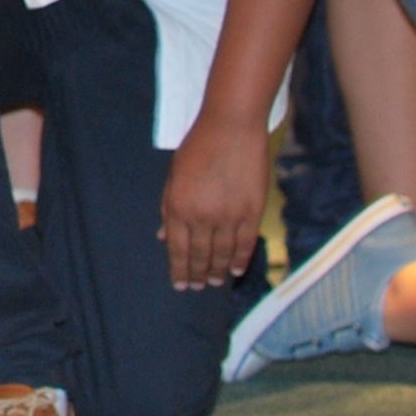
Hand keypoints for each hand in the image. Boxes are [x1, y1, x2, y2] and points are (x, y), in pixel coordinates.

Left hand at [160, 116, 271, 292]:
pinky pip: (245, 244)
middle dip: (197, 274)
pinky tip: (235, 270)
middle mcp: (202, 216)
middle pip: (200, 255)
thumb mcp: (174, 176)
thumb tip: (164, 237)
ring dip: (217, 271)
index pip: (178, 249)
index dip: (179, 270)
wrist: (231, 127)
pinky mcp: (252, 212)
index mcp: (178, 206)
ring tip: (214, 282)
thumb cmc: (198, 148)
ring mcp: (229, 216)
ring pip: (222, 254)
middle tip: (197, 287)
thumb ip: (169, 209)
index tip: (180, 285)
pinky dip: (239, 259)